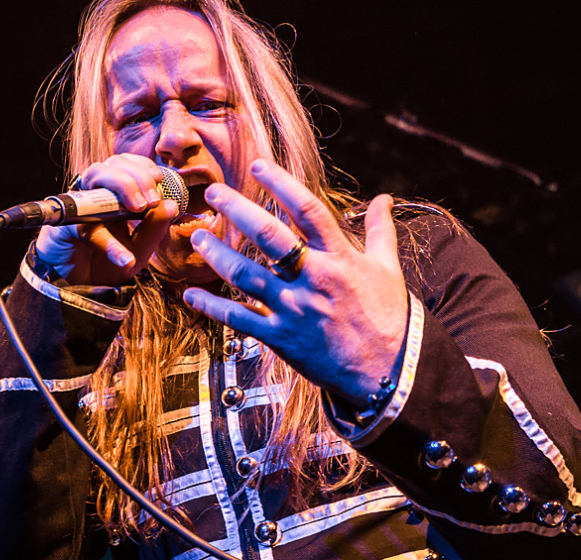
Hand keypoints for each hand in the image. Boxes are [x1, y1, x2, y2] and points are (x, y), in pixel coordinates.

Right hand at [36, 154, 178, 285]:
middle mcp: (96, 194)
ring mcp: (78, 205)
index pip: (128, 165)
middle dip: (137, 175)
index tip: (159, 179)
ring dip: (123, 185)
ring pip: (96, 174)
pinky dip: (108, 242)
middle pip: (113, 164)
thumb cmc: (106, 264)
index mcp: (115, 195)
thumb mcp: (138, 250)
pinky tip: (125, 258)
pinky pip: (86, 225)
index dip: (143, 166)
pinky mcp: (64, 225)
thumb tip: (171, 205)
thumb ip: (154, 230)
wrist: (78, 289)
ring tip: (140, 208)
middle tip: (152, 200)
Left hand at [182, 159, 408, 406]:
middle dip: (238, 210)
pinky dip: (212, 306)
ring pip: (246, 276)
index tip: (259, 166)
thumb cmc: (388, 317)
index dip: (282, 185)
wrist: (390, 371)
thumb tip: (385, 198)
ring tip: (198, 236)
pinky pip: (239, 320)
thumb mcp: (387, 269)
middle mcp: (314, 280)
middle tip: (214, 191)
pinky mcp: (281, 338)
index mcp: (340, 258)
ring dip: (218, 254)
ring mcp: (294, 310)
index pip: (308, 211)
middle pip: (270, 237)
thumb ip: (380, 230)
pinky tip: (190, 294)